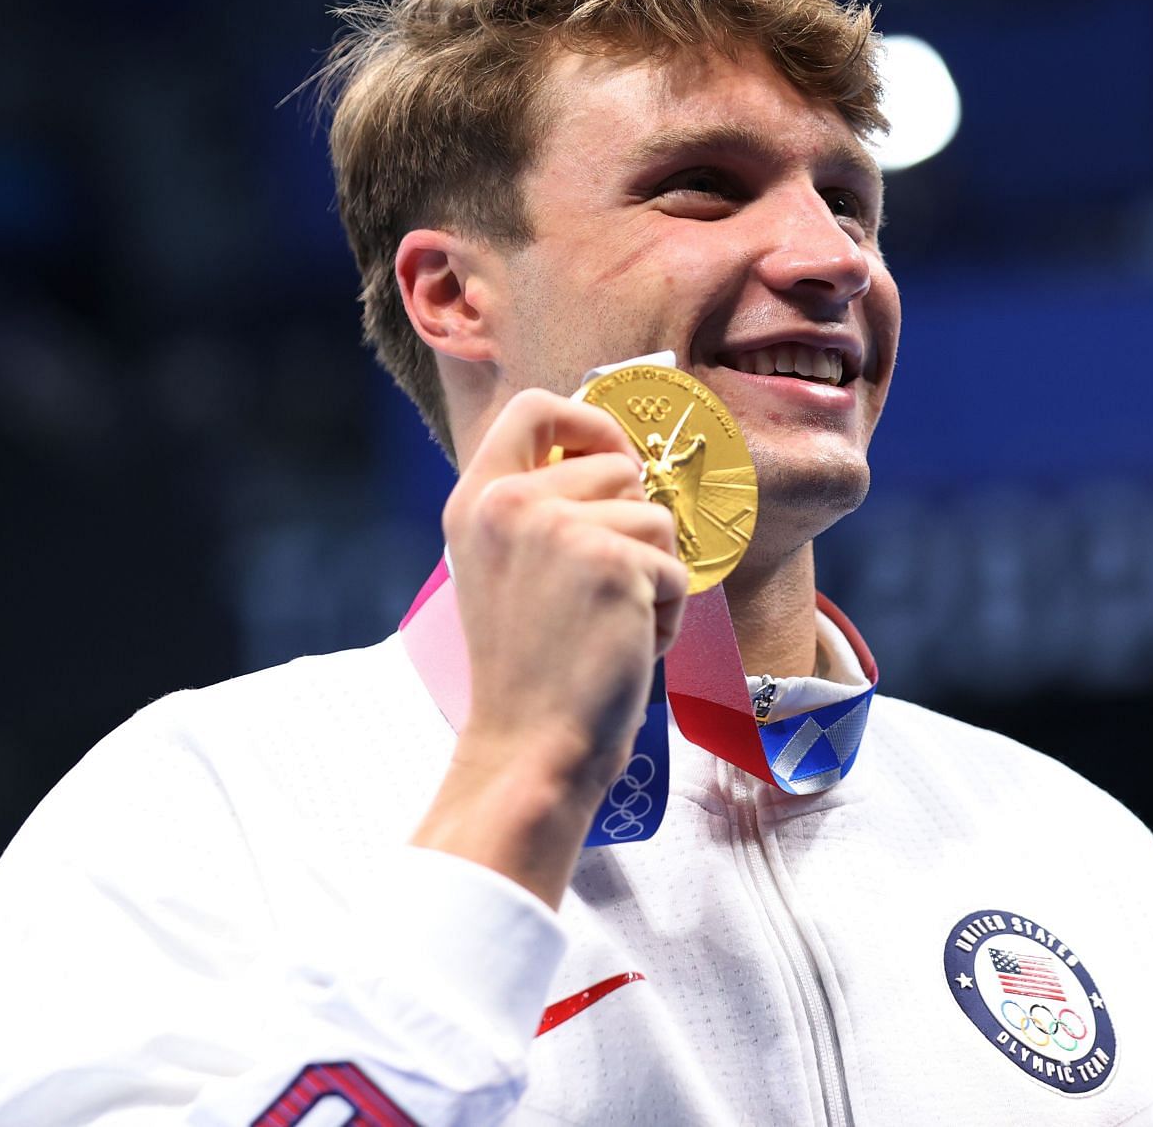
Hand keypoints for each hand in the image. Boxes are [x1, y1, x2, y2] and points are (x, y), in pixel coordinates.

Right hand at [412, 389, 687, 905]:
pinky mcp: (611, 561)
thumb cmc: (531, 669)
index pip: (535, 406)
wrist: (530, 745)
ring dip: (651, 578)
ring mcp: (559, 527)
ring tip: (607, 627)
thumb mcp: (508, 568)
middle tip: (595, 599)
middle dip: (632, 532)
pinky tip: (623, 648)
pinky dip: (666, 614)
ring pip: (657, 520)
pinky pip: (675, 568)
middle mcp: (509, 501)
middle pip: (620, 468)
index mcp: (477, 499)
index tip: (613, 461)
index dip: (589, 423)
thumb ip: (544, 507)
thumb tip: (621, 459)